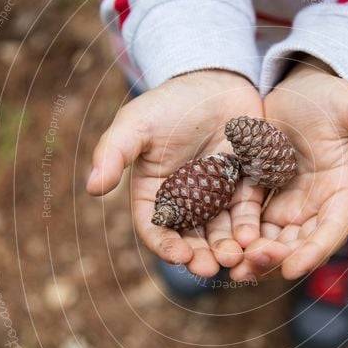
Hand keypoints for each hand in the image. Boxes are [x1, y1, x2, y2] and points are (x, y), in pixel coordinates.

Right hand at [87, 70, 265, 277]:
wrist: (213, 81)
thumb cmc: (168, 103)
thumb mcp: (136, 124)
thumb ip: (114, 153)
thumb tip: (92, 188)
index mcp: (155, 194)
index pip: (156, 228)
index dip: (166, 245)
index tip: (179, 256)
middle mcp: (186, 202)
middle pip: (191, 238)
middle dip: (201, 255)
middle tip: (211, 267)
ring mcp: (217, 196)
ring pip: (222, 231)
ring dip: (227, 248)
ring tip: (236, 258)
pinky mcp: (245, 186)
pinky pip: (248, 212)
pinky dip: (250, 226)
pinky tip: (255, 236)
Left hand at [230, 57, 347, 280]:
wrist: (300, 88)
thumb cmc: (331, 96)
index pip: (333, 228)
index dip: (314, 251)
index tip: (291, 268)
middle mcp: (322, 207)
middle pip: (301, 242)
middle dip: (277, 257)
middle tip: (250, 266)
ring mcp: (295, 206)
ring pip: (276, 240)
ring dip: (256, 256)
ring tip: (234, 267)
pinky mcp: (269, 199)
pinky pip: (254, 225)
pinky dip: (240, 238)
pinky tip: (221, 248)